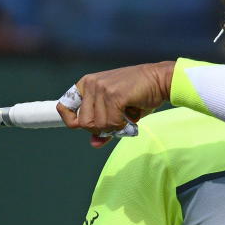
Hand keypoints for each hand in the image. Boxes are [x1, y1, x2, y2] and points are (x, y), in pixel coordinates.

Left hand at [57, 62, 173, 147]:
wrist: (160, 80)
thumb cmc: (138, 95)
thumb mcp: (117, 111)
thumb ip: (104, 126)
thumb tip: (94, 143)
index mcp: (86, 84)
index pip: (64, 106)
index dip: (71, 121)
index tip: (83, 127)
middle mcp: (91, 84)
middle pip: (84, 123)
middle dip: (101, 129)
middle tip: (116, 122)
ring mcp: (101, 88)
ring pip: (98, 125)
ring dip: (114, 127)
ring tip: (126, 116)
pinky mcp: (113, 94)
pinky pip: (111, 122)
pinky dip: (122, 125)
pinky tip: (131, 116)